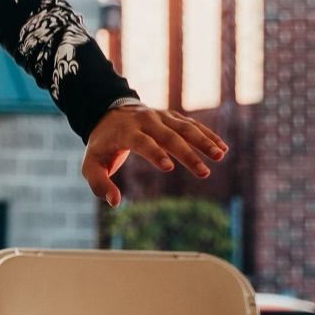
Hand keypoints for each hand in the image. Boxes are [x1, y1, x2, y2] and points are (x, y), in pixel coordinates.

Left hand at [81, 101, 228, 208]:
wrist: (108, 112)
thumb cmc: (102, 145)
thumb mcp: (91, 164)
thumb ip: (99, 183)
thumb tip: (114, 202)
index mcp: (126, 132)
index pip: (142, 142)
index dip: (154, 153)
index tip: (169, 167)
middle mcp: (146, 121)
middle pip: (169, 136)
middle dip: (187, 154)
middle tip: (203, 173)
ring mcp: (161, 116)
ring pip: (186, 128)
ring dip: (204, 142)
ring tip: (219, 157)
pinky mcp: (172, 116)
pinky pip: (192, 125)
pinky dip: (207, 135)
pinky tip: (222, 148)